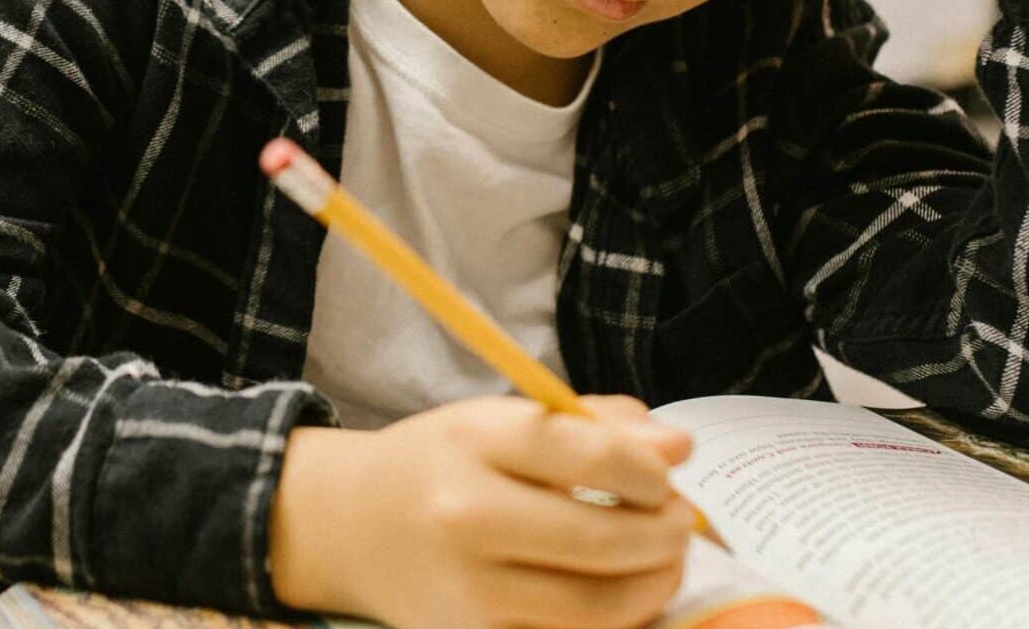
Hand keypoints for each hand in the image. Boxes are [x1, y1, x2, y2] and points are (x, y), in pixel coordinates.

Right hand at [270, 395, 696, 628]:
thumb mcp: (500, 420)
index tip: (664, 475)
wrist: (349, 526)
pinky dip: (614, 619)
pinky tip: (621, 593)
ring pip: (599, 606)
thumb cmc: (441, 465)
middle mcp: (465, 517)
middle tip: (679, 519)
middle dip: (666, 533)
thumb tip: (679, 447)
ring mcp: (468, 591)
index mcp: (474, 442)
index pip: (593, 456)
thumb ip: (593, 424)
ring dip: (655, 583)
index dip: (652, 471)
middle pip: (603, 541)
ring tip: (663, 559)